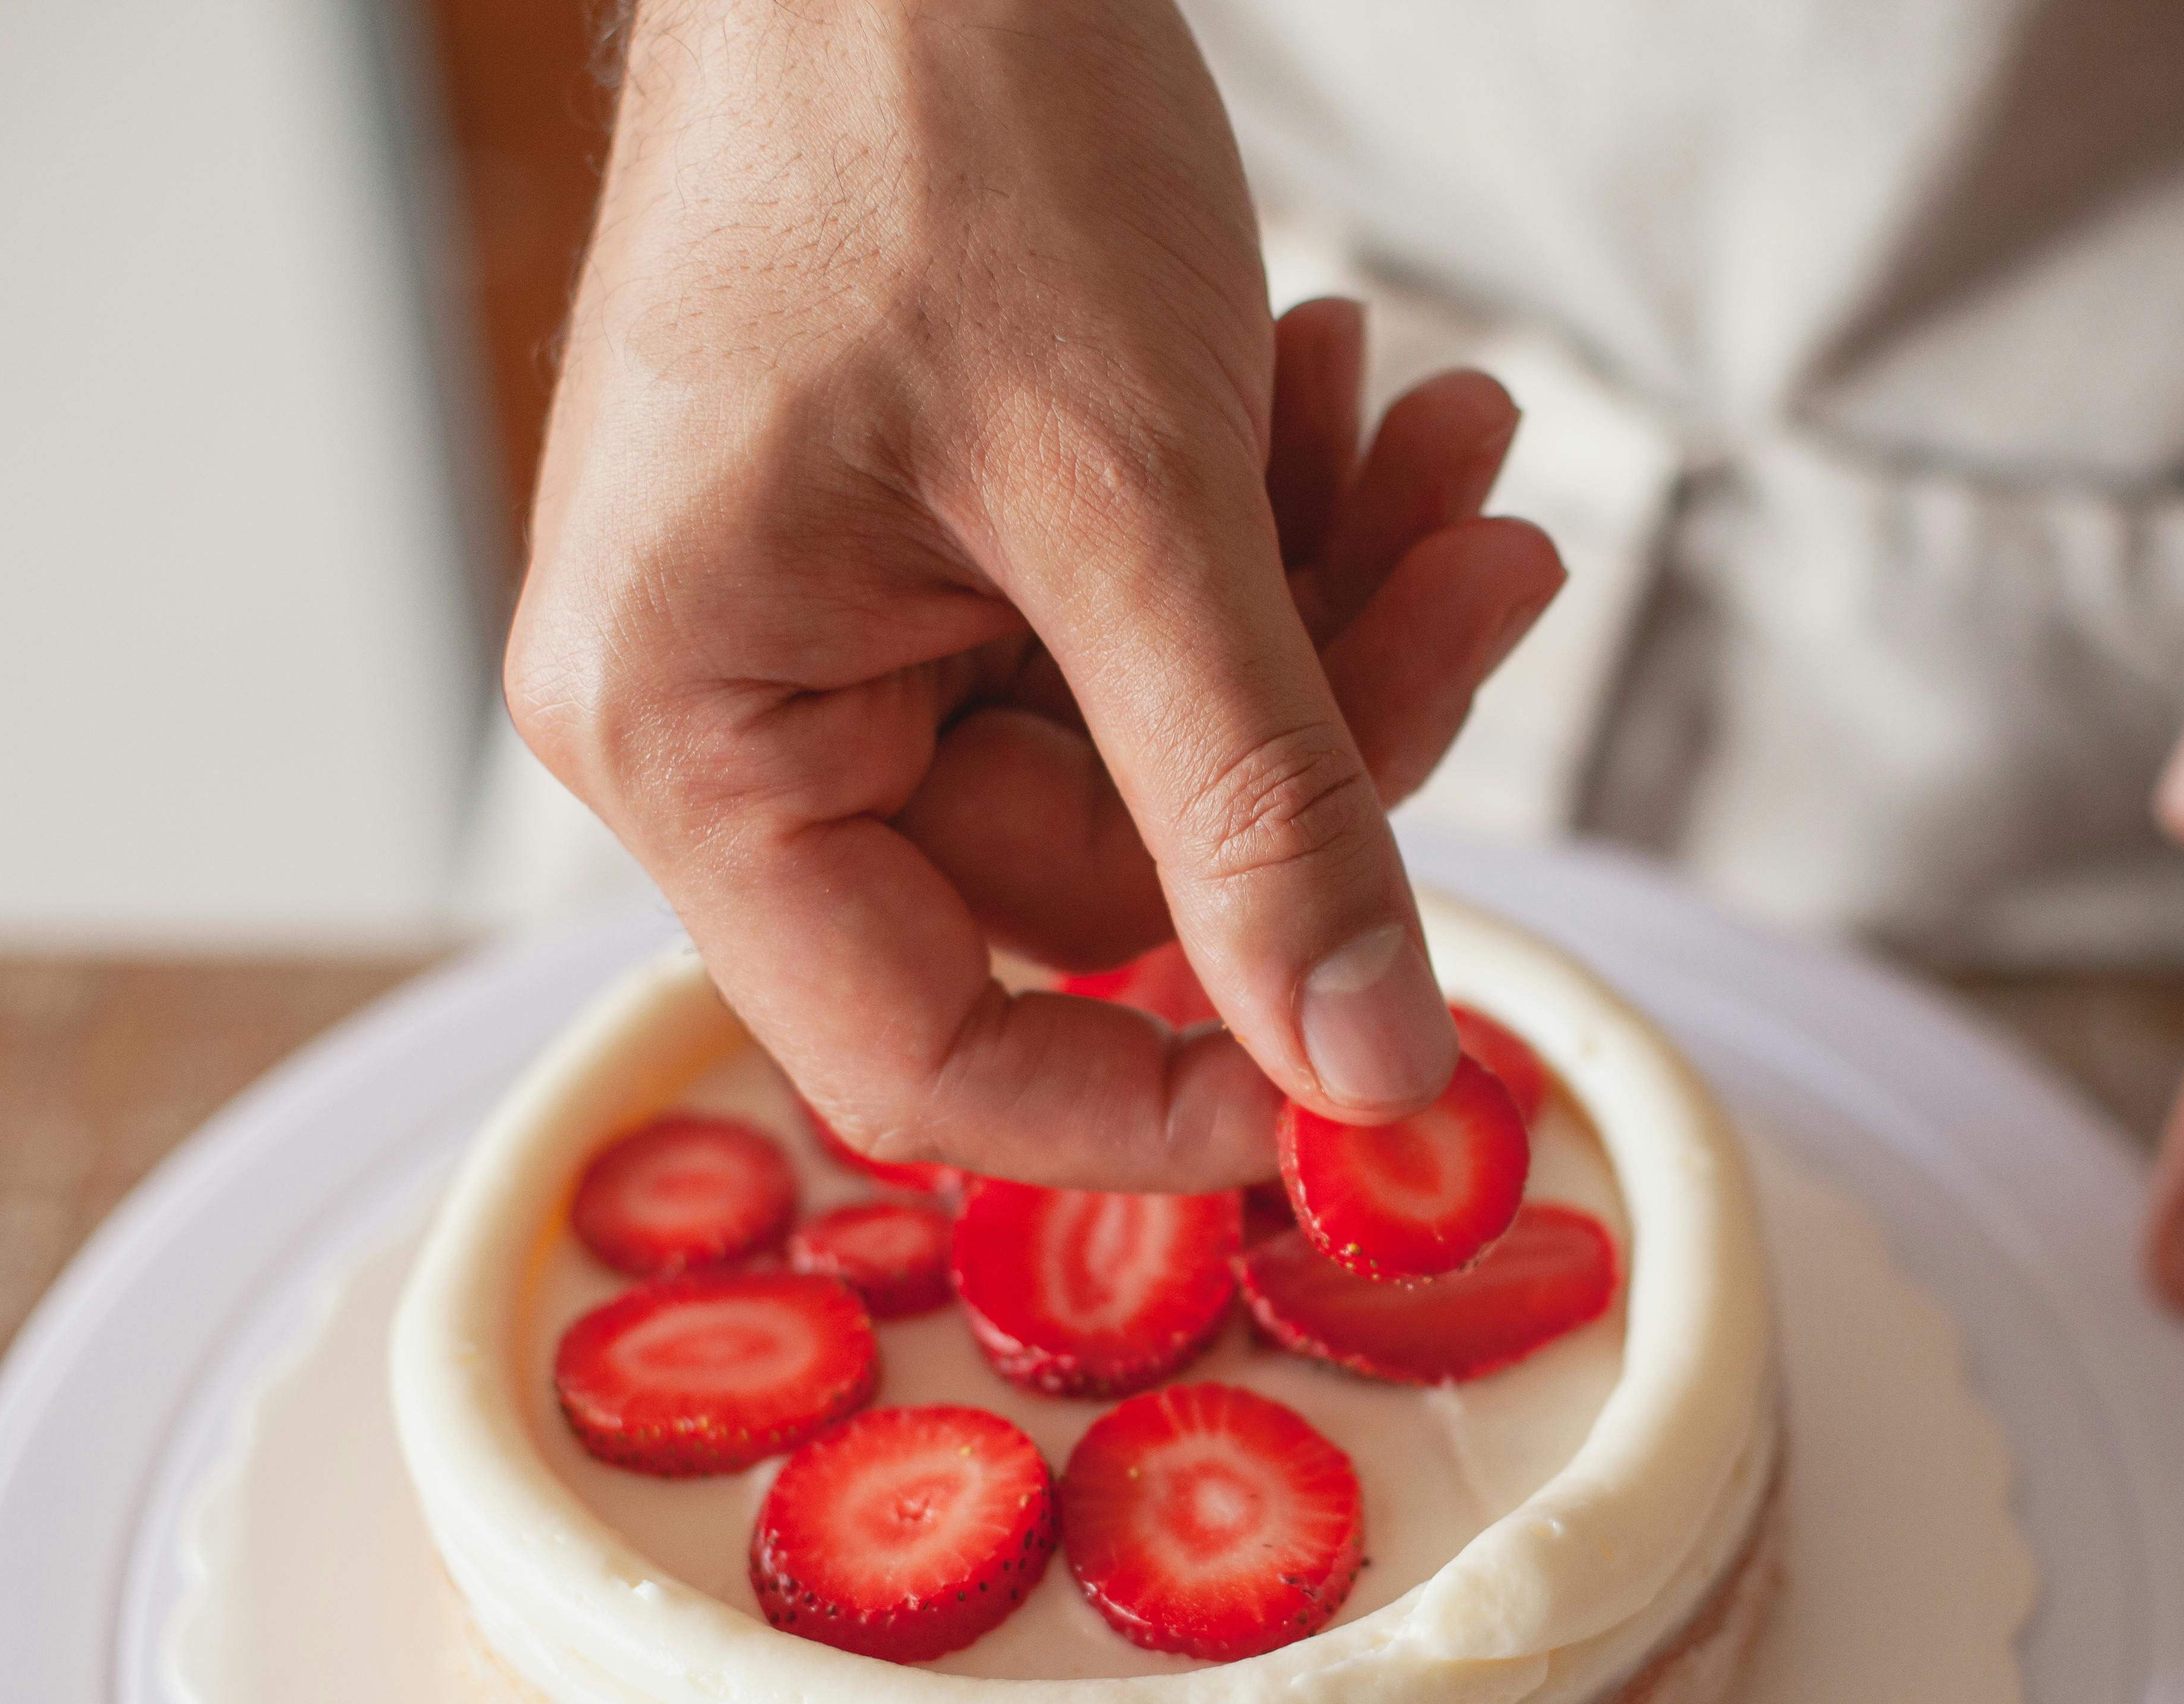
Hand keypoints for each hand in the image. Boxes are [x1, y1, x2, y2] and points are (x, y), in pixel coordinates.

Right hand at [506, 0, 1563, 1190]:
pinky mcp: (927, 543)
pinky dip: (1271, 535)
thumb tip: (1367, 1068)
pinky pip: (1135, 627)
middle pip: (1091, 871)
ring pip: (1149, 745)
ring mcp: (831, 623)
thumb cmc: (937, 127)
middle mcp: (729, 709)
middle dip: (1326, 731)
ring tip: (1452, 443)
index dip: (1163, 1096)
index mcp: (690, 733)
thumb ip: (1261, 804)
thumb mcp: (1133, 497)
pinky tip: (1357, 394)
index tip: (1379, 1067)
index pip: (924, 1052)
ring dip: (1332, 611)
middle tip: (1493, 576)